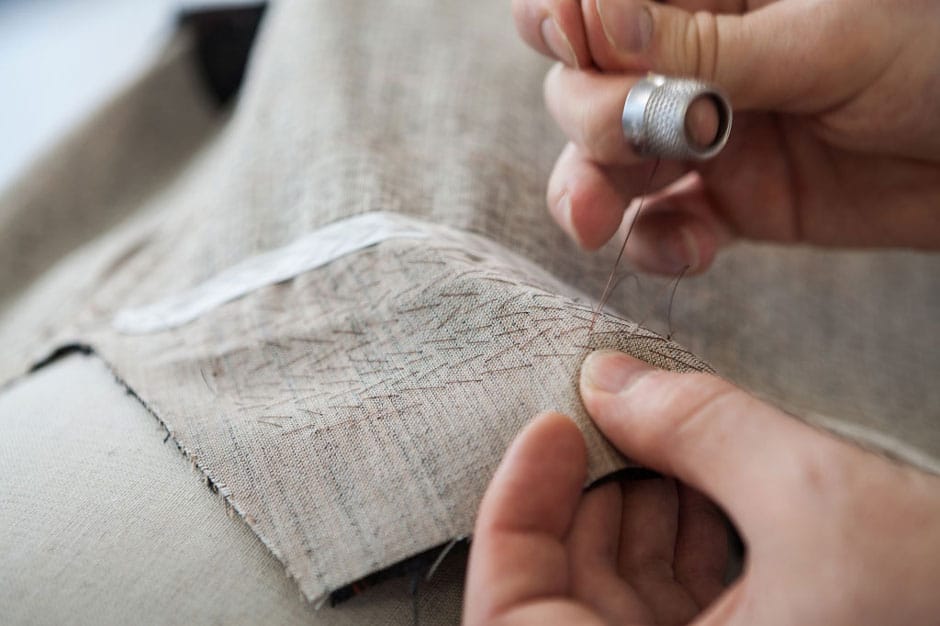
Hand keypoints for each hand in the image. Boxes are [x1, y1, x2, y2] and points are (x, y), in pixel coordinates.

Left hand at [464, 351, 939, 623]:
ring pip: (621, 603)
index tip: (551, 428)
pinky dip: (685, 545)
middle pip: (564, 597)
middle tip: (624, 423)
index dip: (514, 515)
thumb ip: (698, 426)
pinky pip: (679, 614)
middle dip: (589, 498)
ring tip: (681, 450)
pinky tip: (716, 489)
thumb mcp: (815, 500)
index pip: (510, 617)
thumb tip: (607, 377)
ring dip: (640, 513)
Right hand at [511, 0, 939, 273]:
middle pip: (583, 87)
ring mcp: (703, 139)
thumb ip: (702, 42)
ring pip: (606, 166)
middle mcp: (691, 64)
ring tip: (592, 220)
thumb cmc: (934, 59)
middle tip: (625, 136)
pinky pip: (662, 229)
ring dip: (589, 192)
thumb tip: (594, 20)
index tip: (576, 44)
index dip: (562, 21)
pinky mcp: (728, 204)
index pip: (594, 2)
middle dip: (590, 116)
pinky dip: (657, 246)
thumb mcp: (820, 37)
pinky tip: (684, 250)